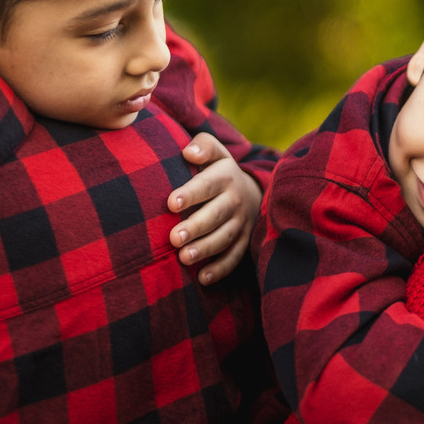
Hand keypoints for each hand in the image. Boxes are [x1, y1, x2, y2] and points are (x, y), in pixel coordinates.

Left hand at [167, 132, 262, 284]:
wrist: (252, 191)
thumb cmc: (219, 171)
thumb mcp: (216, 153)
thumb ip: (203, 146)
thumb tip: (188, 152)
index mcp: (226, 176)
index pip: (209, 184)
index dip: (192, 193)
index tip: (171, 203)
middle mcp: (236, 199)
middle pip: (217, 214)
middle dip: (196, 227)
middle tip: (174, 238)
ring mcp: (242, 222)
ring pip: (225, 237)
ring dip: (206, 249)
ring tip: (184, 258)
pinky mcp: (245, 240)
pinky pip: (236, 256)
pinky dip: (221, 269)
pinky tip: (203, 278)